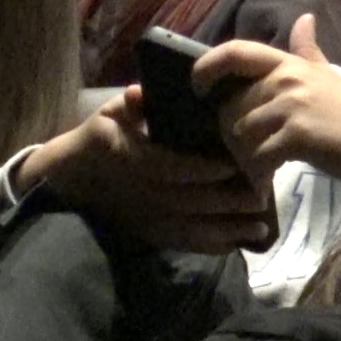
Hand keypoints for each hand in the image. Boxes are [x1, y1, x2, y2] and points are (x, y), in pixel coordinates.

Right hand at [16, 84, 271, 252]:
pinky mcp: (152, 233)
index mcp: (134, 159)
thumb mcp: (110, 113)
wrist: (77, 175)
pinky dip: (211, 247)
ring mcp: (148, 217)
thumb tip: (137, 93)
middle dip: (229, 201)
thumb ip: (129, 105)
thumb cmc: (102, 136)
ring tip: (261, 227)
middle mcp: (144, 193)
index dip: (204, 169)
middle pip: (191, 201)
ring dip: (227, 229)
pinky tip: (237, 243)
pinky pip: (185, 243)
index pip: (173, 167)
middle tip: (263, 194)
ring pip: (192, 227)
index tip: (234, 163)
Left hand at [198, 14, 340, 231]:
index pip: (234, 52)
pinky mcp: (298, 134)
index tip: (198, 88)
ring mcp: (292, 104)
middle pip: (230, 107)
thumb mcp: (327, 78)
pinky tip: (266, 185)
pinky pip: (257, 156)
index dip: (206, 67)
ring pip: (239, 134)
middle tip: (250, 158)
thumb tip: (304, 19)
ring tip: (261, 172)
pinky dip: (257, 175)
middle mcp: (287, 78)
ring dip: (244, 160)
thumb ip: (308, 52)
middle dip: (232, 138)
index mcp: (289, 64)